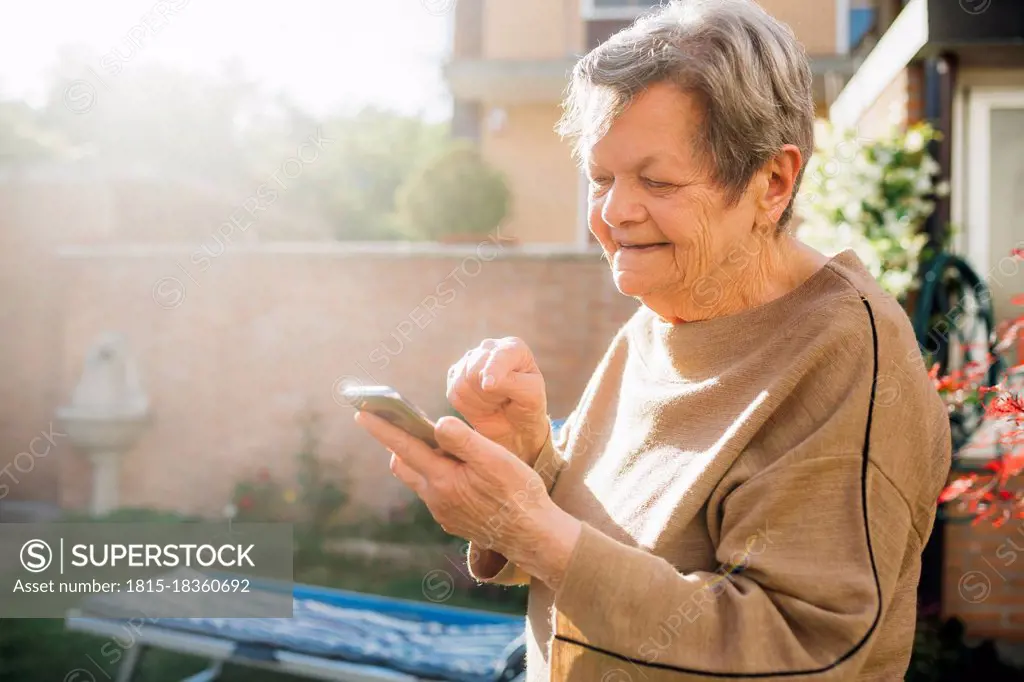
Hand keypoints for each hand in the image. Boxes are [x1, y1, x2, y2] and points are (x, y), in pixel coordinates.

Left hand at [354, 411, 580, 589]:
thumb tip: (437, 423)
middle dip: (399, 443)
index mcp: (442, 480)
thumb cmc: (518, 493)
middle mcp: (435, 498)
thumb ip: (462, 440)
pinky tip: (460, 471)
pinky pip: (435, 493)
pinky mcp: (452, 520)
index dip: (382, 428)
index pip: (404, 447)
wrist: (533, 536)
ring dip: (421, 460)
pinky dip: (437, 476)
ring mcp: (442, 512)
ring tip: (440, 445)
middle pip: (404, 465)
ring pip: (420, 479)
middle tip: (406, 423)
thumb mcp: (495, 459)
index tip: (361, 412)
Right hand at [447, 337, 548, 465]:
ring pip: (462, 383)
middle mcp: (489, 348)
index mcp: (512, 347)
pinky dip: (468, 406)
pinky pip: (453, 393)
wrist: (515, 426)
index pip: (497, 355)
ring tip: (495, 403)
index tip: (489, 387)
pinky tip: (482, 405)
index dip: (491, 371)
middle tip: (504, 400)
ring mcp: (470, 361)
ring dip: (480, 401)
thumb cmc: (528, 407)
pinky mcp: (455, 377)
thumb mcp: (531, 395)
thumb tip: (485, 382)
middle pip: (474, 369)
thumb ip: (512, 383)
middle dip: (489, 393)